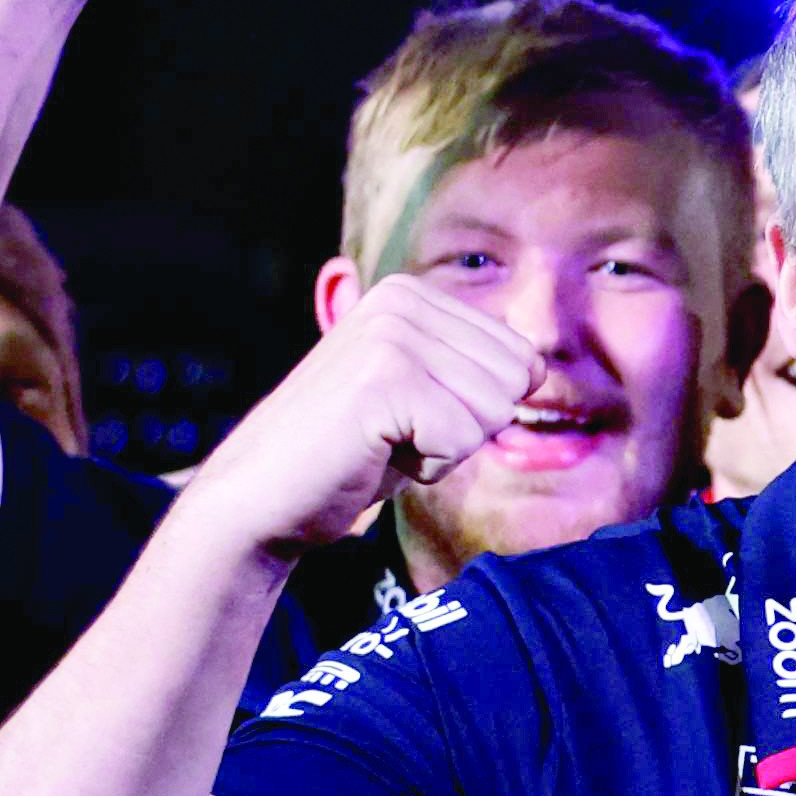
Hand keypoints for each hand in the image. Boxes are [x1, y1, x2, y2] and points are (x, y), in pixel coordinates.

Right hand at [185, 277, 538, 561]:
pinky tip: (373, 456)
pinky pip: (462, 439)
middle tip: (394, 435)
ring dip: (446, 447)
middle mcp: (402, 301)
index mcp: (413, 294)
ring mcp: (391, 337)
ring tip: (382, 443)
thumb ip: (473, 370)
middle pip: (514, 381)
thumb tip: (539, 366)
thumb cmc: (347, 454)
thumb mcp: (421, 394)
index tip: (411, 417)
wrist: (256, 501)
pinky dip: (428, 466)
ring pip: (493, 410)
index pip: (520, 356)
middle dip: (466, 427)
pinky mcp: (382, 380)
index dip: (475, 407)